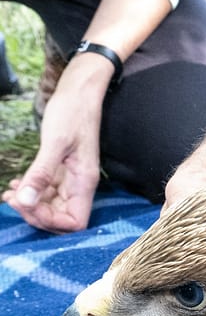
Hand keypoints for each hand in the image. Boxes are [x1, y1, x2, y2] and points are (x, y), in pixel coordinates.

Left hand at [2, 56, 108, 232]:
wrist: (79, 92)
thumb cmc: (73, 113)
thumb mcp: (54, 143)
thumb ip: (41, 174)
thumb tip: (24, 201)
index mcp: (85, 182)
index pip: (74, 222)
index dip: (50, 220)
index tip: (28, 204)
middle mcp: (80, 185)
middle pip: (61, 218)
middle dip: (35, 213)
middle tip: (13, 197)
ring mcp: (71, 179)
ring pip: (51, 206)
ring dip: (30, 204)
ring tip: (10, 192)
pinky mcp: (62, 170)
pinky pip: (47, 192)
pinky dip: (30, 192)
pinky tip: (17, 184)